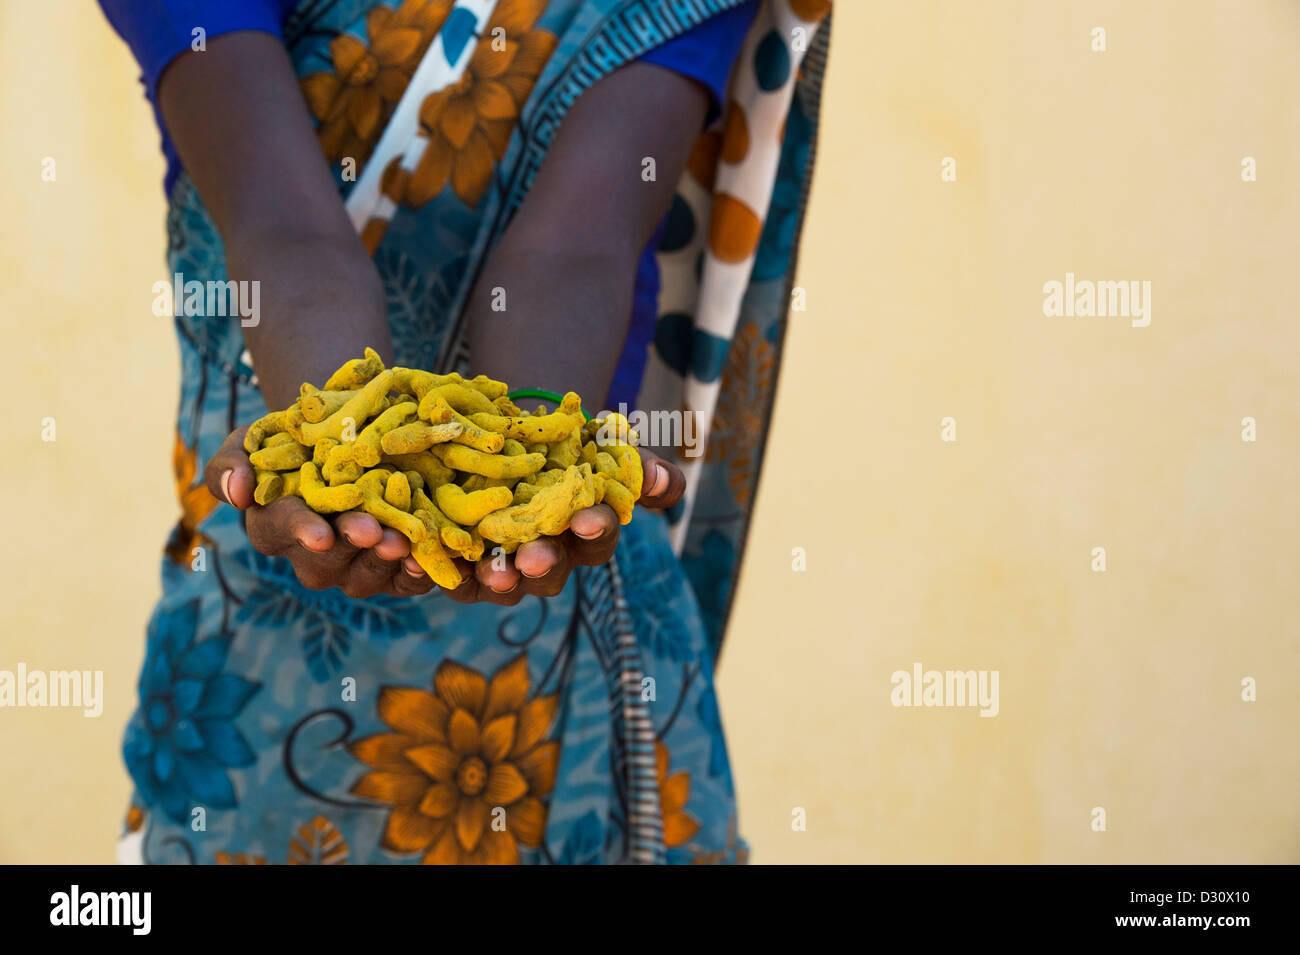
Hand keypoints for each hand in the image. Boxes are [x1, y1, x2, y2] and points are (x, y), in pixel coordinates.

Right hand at [204, 426, 436, 598]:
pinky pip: (401, 585)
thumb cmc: (290, 446)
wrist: (346, 446)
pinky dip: (415, 578)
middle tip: (372, 531)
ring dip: (384, 560)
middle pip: (329, 559)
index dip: (301, 531)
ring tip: (401, 541)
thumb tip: (238, 492)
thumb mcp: (252, 442)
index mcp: (274, 527)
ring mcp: (351, 568)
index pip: (282, 531)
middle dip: (352, 543)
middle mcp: (312, 556)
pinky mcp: (389, 574)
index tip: (320, 535)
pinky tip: (424, 562)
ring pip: (365, 575)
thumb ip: (230, 464)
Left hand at [441, 447, 684, 605]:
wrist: (499, 437)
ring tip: (484, 570)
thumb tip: (667, 482)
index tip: (588, 517)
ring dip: (491, 580)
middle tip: (532, 557)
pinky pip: (446, 575)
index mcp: (581, 534)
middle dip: (541, 564)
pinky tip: (421, 558)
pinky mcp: (456, 564)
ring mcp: (499, 566)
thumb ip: (633, 466)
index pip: (596, 538)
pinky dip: (434, 571)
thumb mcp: (599, 447)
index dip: (595, 529)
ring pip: (498, 584)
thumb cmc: (561, 446)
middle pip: (547, 572)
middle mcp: (544, 559)